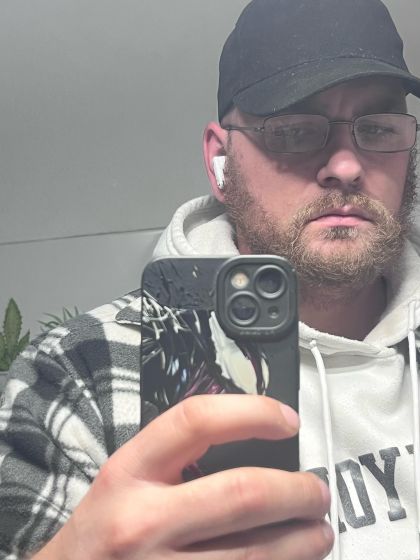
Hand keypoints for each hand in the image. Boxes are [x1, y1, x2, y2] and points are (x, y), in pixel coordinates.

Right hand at [34, 395, 332, 559]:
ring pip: (258, 553)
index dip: (252, 413)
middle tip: (317, 491)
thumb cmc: (102, 532)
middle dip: (297, 491)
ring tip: (319, 530)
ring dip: (304, 540)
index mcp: (128, 473)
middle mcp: (142, 522)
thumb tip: (257, 446)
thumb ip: (176, 459)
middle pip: (243, 493)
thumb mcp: (125, 480)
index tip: (287, 421)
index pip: (196, 421)